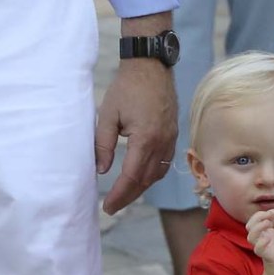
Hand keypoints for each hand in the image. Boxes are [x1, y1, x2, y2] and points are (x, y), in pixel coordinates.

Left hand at [96, 61, 177, 214]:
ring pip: (155, 176)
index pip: (131, 177)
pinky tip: (140, 180)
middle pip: (144, 181)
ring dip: (139, 189)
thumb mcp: (108, 114)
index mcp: (145, 139)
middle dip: (127, 197)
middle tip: (112, 207)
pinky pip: (163, 165)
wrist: (151, 66)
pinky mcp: (172, 137)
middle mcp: (161, 144)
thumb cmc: (127, 87)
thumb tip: (101, 170)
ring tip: (124, 196)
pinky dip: (151, 177)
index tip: (107, 206)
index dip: (118, 194)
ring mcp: (170, 142)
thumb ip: (103, 144)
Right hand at [246, 210, 273, 274]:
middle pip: (251, 223)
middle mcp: (262, 240)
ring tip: (269, 223)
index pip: (261, 218)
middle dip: (260, 215)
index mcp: (267, 235)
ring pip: (250, 235)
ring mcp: (263, 248)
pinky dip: (261, 243)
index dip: (270, 211)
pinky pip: (258, 249)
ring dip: (258, 226)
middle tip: (273, 216)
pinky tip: (269, 240)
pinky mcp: (267, 257)